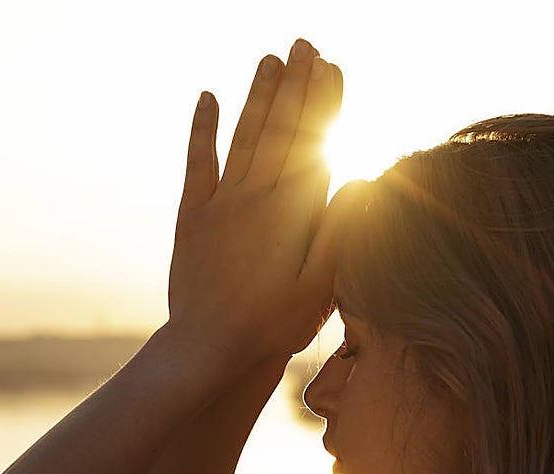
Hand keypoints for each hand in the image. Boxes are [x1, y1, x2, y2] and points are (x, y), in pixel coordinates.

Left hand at [167, 39, 344, 365]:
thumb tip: (359, 179)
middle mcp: (254, 197)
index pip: (312, 142)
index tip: (332, 65)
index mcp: (290, 211)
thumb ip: (338, 232)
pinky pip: (199, 164)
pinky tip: (207, 97)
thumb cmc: (271, 325)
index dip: (323, 101)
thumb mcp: (319, 287)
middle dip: (295, 84)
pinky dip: (202, 129)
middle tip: (305, 44)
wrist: (207, 348)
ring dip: (258, 96)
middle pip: (279, 129)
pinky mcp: (193, 218)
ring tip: (270, 59)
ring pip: (243, 137)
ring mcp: (220, 204)